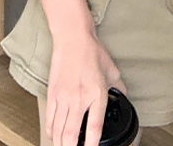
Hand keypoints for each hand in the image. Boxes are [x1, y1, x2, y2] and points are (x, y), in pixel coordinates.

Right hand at [45, 31, 125, 145]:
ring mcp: (63, 97)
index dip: (91, 145)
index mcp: (96, 94)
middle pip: (70, 135)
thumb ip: (118, 86)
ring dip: (61, 143)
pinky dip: (52, 131)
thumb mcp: (112, 70)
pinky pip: (49, 119)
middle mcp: (79, 99)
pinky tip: (55, 135)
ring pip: (58, 130)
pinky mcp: (52, 93)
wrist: (72, 37)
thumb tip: (123, 96)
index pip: (94, 128)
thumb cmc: (92, 51)